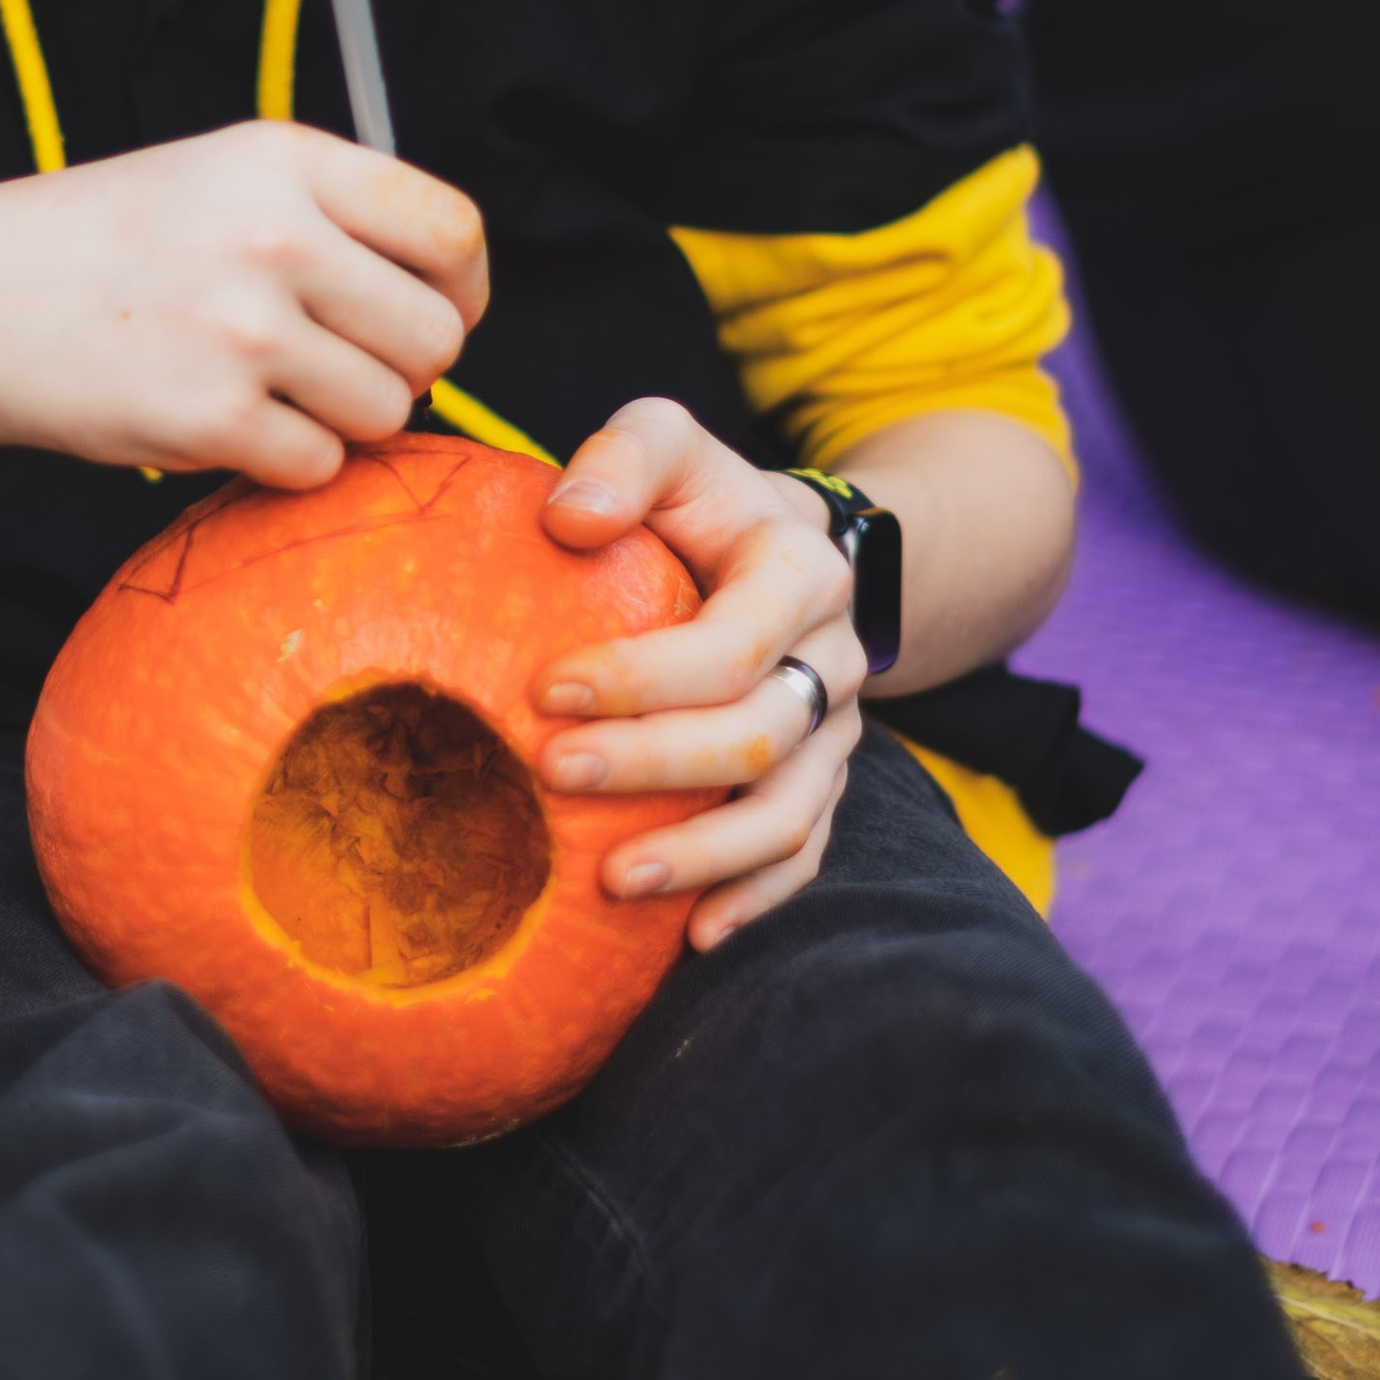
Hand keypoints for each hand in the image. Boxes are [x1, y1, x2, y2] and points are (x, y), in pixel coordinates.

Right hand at [0, 120, 487, 486]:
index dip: (463, 289)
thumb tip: (446, 297)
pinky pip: (317, 465)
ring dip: (341, 419)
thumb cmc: (97, 243)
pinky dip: (283, 461)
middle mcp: (275, 236)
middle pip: (436, 336)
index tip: (437, 313)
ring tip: (267, 391)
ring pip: (386, 410)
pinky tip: (224, 423)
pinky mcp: (208, 419)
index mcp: (284, 161)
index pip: (452, 228)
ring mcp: (244, 330)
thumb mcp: (218, 175)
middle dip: (403, 368)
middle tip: (338, 367)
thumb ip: (331, 215)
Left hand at [531, 399, 863, 949]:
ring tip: (612, 882)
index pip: (730, 644)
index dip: (642, 676)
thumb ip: (625, 458)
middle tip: (550, 774)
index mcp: (800, 574)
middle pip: (755, 737)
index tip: (546, 688)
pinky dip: (754, 901)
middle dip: (653, 765)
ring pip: (787, 814)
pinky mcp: (821, 783)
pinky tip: (691, 937)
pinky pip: (804, 856)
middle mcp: (833, 659)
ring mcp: (833, 733)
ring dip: (702, 857)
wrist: (789, 547)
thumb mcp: (667, 442)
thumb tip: (567, 517)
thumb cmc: (702, 500)